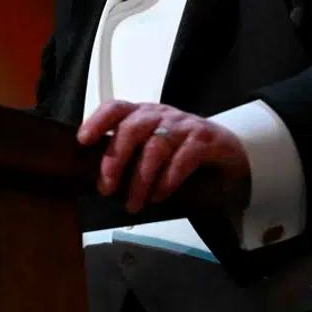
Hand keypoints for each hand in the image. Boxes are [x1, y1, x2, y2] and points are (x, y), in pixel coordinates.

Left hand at [77, 100, 250, 213]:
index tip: (83, 141)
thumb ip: (129, 156)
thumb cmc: (180, 152)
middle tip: (105, 188)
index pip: (116, 108)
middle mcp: (161, 115)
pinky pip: (184, 157)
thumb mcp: (151, 149)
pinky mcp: (205, 140)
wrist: (228, 151)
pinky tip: (160, 196)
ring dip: (141, 179)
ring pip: (156, 146)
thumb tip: (98, 180)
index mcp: (143, 114)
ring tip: (133, 204)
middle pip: (132, 128)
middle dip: (115, 159)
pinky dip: (168, 179)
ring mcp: (184, 125)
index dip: (98, 121)